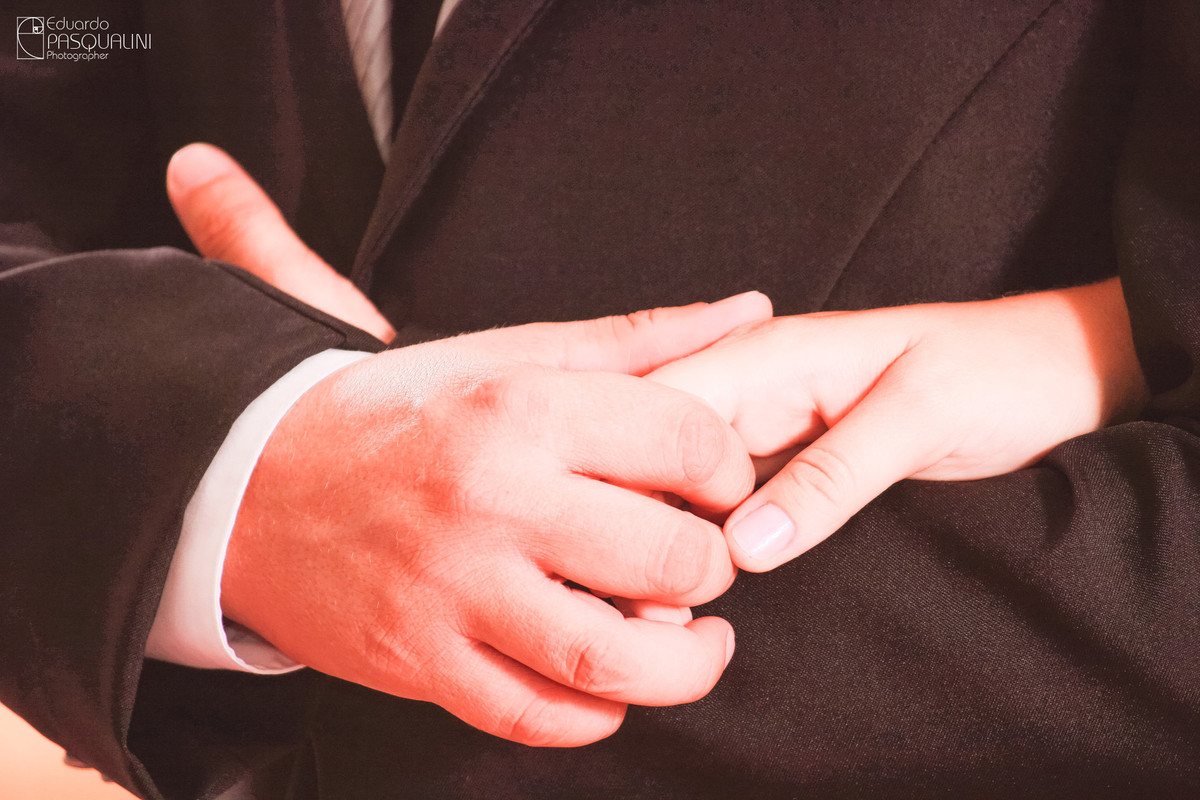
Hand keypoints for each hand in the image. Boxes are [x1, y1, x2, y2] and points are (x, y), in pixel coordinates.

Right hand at [165, 143, 773, 745]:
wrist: (250, 479)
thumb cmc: (399, 413)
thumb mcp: (509, 356)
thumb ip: (634, 339)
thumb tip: (745, 309)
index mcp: (520, 408)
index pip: (687, 441)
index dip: (729, 470)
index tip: (715, 484)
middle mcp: (491, 500)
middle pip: (668, 558)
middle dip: (714, 566)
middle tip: (702, 560)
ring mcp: (452, 591)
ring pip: (610, 660)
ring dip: (684, 664)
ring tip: (696, 640)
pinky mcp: (421, 661)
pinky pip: (536, 717)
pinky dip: (596, 715)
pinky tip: (611, 683)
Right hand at [649, 283, 1148, 571]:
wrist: (1064, 378)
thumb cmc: (999, 372)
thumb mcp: (920, 417)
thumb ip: (831, 478)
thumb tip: (744, 547)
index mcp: (766, 357)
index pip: (654, 404)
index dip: (621, 472)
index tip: (618, 552)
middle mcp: (752, 392)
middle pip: (653, 454)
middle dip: (634, 519)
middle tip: (643, 606)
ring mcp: (767, 435)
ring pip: (682, 490)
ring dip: (667, 542)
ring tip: (660, 613)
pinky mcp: (790, 472)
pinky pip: (726, 511)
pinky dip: (707, 550)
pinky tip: (697, 595)